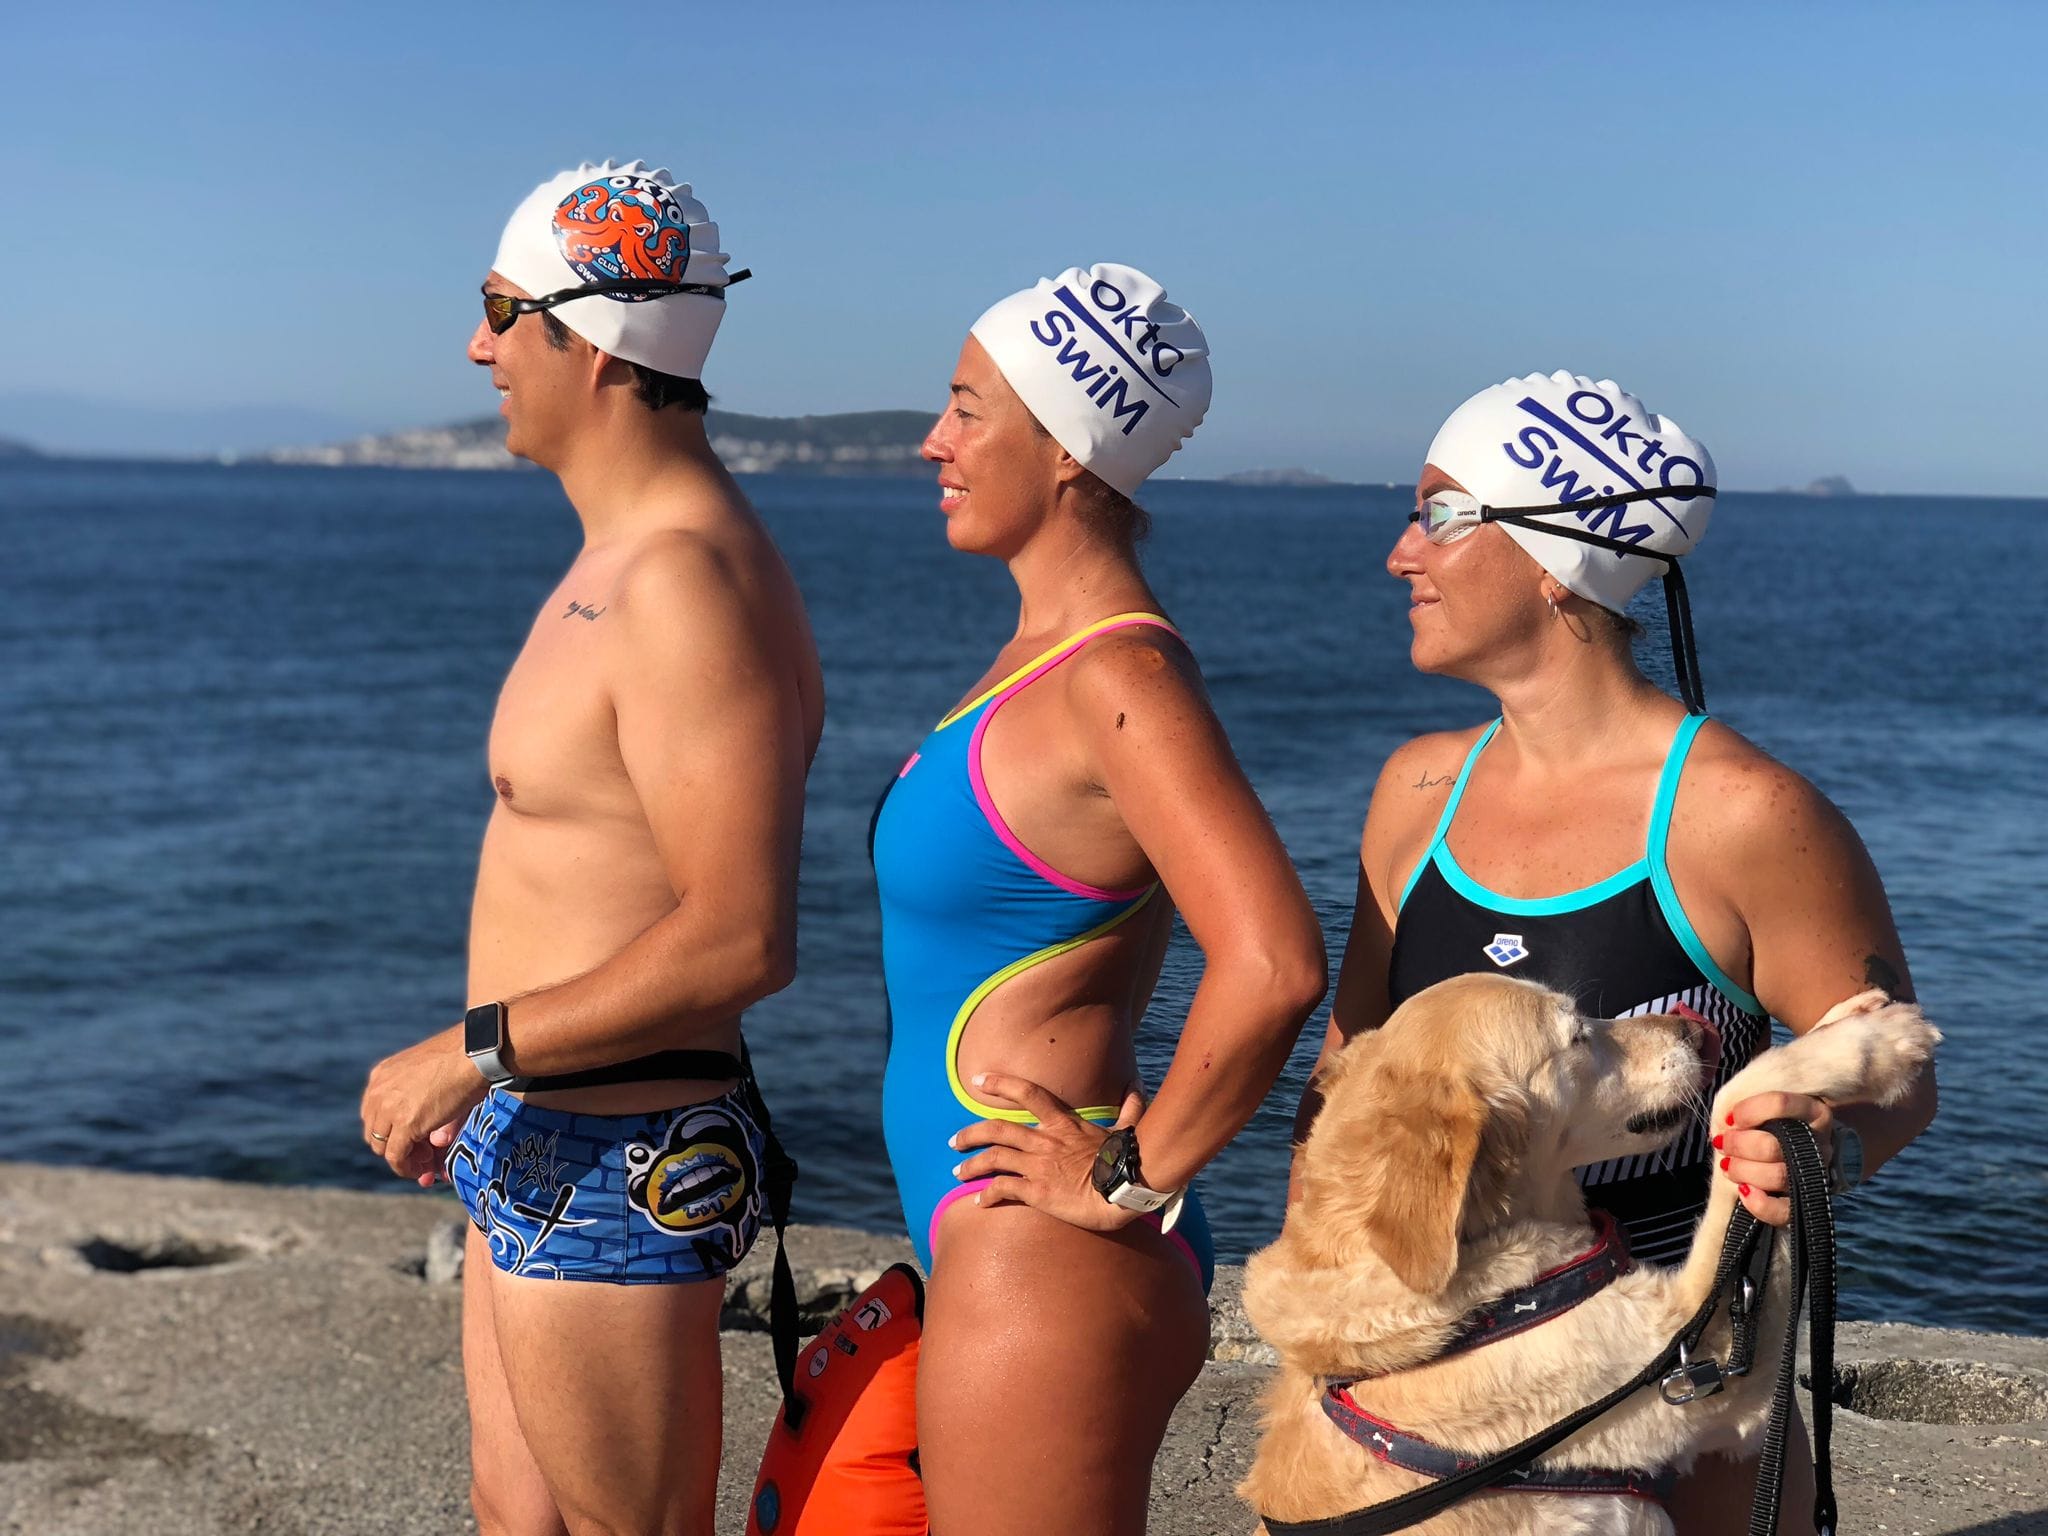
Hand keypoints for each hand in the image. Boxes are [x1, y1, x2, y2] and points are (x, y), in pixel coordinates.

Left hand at [360, 1023, 487, 1183]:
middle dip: (395, 1146)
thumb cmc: (463, 1057)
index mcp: (382, 1075)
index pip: (375, 1113)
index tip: (412, 1138)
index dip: (391, 1130)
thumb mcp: (431, 1074)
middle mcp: (378, 1091)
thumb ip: (422, 1101)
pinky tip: (422, 1169)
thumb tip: (434, 1136)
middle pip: (375, 1131)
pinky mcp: (404, 1125)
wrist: (474, 1052)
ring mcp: (388, 1108)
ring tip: (424, 1161)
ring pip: (382, 1147)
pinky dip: (406, 1168)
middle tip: (420, 1152)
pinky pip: (397, 1156)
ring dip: (402, 1158)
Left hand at [949, 1074, 1147, 1233]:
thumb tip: (1140, 1092)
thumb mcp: (1126, 1130)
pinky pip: (1003, 1189)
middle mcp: (1044, 1141)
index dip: (1000, 1083)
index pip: (1027, 1093)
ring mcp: (1038, 1165)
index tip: (978, 1080)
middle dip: (971, 1133)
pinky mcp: (1036, 1191)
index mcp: (1063, 1124)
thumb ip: (1130, 1110)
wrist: (1125, 1188)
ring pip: (994, 1158)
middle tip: (954, 1140)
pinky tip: (980, 1202)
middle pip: (997, 1129)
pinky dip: (988, 1195)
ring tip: (958, 1171)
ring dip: (972, 1165)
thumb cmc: (1128, 1160)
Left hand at [1716, 1091, 1834, 1226]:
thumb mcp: (1760, 1104)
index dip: (1748, 1110)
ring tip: (1727, 1166)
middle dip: (1738, 1145)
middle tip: (1722, 1143)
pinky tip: (1744, 1191)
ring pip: (1777, 1176)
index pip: (1780, 1103)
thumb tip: (1727, 1120)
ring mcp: (1815, 1173)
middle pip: (1773, 1145)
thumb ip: (1747, 1104)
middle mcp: (1819, 1143)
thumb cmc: (1767, 1122)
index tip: (1730, 1118)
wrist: (1783, 1149)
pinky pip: (1786, 1211)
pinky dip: (1761, 1205)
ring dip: (1742, 1171)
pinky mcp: (1805, 1201)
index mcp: (1812, 1112)